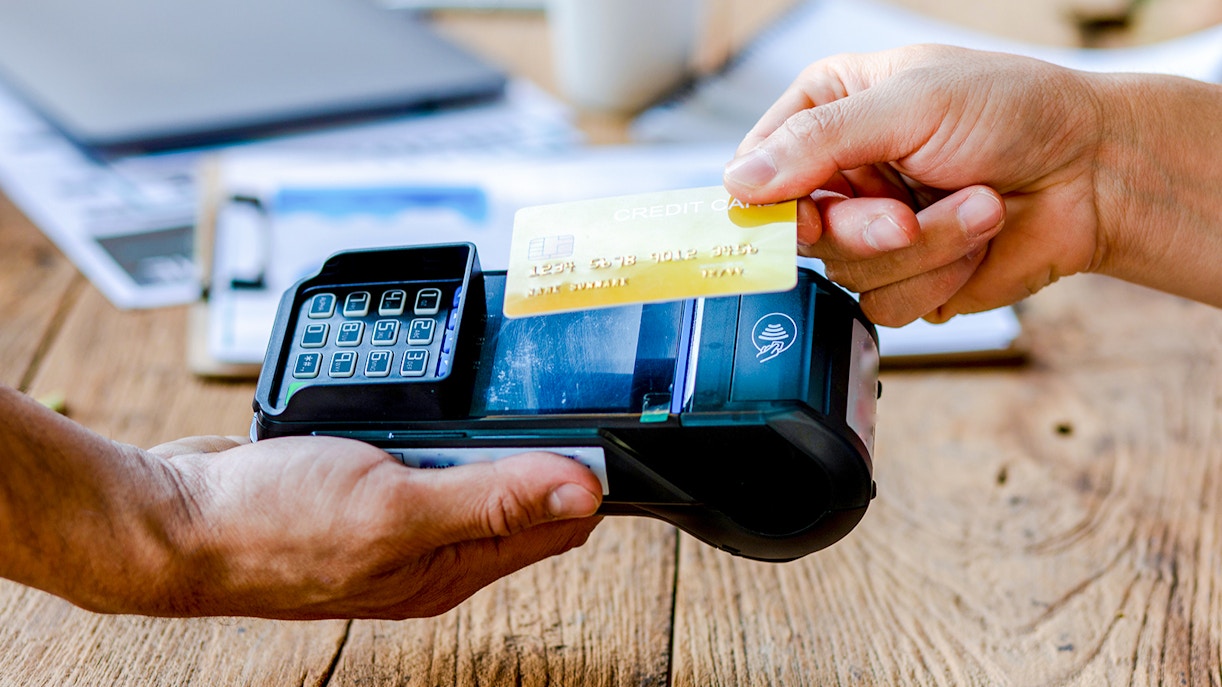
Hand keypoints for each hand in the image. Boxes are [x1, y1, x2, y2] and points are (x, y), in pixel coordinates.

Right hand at [146, 436, 602, 619]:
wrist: (174, 517)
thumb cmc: (270, 526)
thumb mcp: (394, 507)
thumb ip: (491, 497)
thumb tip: (584, 491)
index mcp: (451, 566)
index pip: (555, 527)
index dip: (589, 480)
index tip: (612, 431)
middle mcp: (431, 548)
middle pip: (518, 495)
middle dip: (540, 449)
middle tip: (555, 394)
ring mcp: (396, 517)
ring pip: (467, 467)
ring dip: (481, 433)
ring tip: (494, 396)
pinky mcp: (363, 487)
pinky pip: (419, 452)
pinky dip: (429, 426)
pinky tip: (423, 405)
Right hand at [724, 45, 1107, 324]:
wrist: (1097, 171)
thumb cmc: (1019, 111)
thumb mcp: (911, 103)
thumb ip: (818, 141)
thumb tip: (741, 183)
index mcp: (830, 111)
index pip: (757, 168)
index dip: (770, 202)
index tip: (803, 215)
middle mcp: (844, 172)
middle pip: (797, 232)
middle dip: (861, 229)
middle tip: (905, 215)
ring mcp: (873, 228)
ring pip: (846, 272)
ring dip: (922, 247)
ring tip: (977, 206)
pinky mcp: (907, 275)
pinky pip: (888, 302)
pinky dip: (940, 275)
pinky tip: (978, 236)